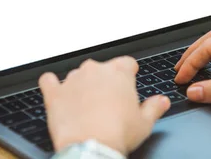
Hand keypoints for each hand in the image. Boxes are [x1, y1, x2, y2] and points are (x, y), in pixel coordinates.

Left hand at [39, 57, 170, 154]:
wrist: (91, 146)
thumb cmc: (118, 134)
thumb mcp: (145, 123)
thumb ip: (154, 107)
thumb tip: (162, 101)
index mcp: (119, 72)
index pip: (126, 63)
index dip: (129, 74)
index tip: (128, 83)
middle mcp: (94, 70)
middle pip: (102, 69)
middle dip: (105, 82)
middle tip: (109, 103)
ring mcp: (72, 79)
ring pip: (78, 75)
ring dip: (82, 86)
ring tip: (86, 107)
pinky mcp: (54, 92)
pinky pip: (49, 81)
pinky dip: (52, 85)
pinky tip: (57, 93)